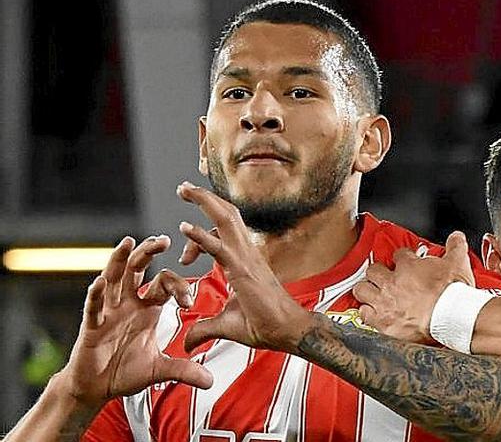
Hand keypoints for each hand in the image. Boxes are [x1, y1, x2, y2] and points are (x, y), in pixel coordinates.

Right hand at [57, 236, 212, 408]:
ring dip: (119, 260)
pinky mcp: (91, 326)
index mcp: (147, 308)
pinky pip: (93, 307)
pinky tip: (100, 283)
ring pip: (113, 279)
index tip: (188, 301)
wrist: (96, 388)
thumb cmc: (125, 372)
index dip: (178, 287)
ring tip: (129, 242)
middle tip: (163, 239)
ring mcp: (108, 312)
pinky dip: (96, 295)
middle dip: (149, 253)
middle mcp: (127, 303)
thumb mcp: (160, 370)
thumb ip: (184, 370)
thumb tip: (211, 381)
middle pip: (138, 269)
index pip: (164, 284)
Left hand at [176, 182, 311, 353]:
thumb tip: (186, 343)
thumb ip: (203, 329)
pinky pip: (219, 247)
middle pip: (226, 215)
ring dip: (204, 202)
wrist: (288, 332)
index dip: (199, 236)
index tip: (184, 258)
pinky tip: (184, 227)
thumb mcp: (225, 326)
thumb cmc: (265, 326)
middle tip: (183, 187)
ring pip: (225, 220)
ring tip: (183, 189)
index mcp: (244, 260)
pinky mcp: (243, 270)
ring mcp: (246, 259)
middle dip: (205, 198)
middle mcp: (246, 253)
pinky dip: (201, 236)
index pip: (222, 233)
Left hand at [353, 231, 474, 343]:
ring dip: (367, 290)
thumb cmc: (452, 293)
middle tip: (384, 276)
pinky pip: (364, 314)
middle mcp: (392, 283)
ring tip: (372, 292)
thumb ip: (456, 246)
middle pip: (373, 270)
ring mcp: (385, 303)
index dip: (402, 257)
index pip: (398, 255)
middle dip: (378, 272)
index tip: (406, 261)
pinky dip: (368, 313)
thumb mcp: (459, 263)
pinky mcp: (383, 323)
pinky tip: (373, 313)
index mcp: (408, 266)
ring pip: (362, 290)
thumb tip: (456, 237)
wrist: (451, 318)